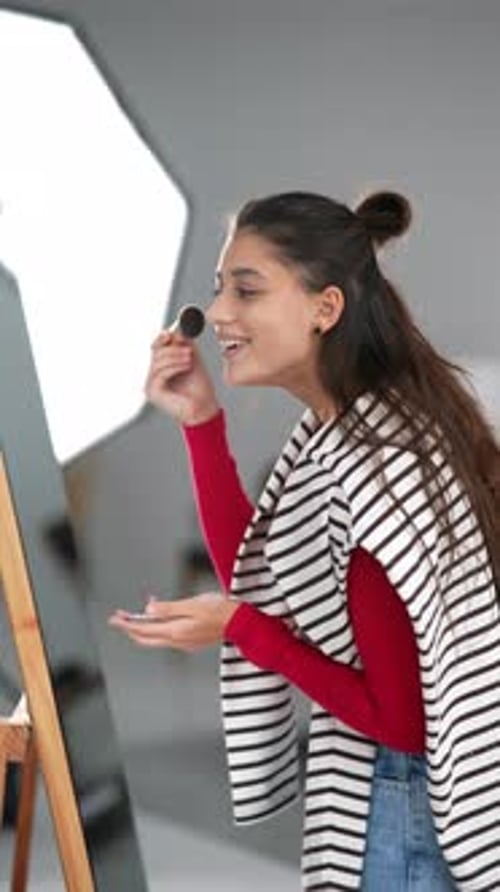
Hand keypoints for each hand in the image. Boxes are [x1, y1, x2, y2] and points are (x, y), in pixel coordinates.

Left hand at [108, 592, 238, 652]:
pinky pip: (168, 635)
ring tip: (139, 613)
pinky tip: (162, 615)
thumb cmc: (221, 610)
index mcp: (176, 631)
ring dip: (145, 627)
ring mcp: (185, 643)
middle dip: (131, 629)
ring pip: (157, 637)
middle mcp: (178, 641)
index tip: (115, 619)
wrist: (242, 624)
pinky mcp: (192, 641)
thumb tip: (149, 609)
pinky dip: (159, 626)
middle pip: (146, 638)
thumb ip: (169, 608)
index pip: (144, 630)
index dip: (127, 624)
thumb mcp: (193, 604)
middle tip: (119, 619)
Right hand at [145, 330, 219, 425]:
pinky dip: (175, 366)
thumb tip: (179, 327)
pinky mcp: (153, 391)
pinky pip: (160, 373)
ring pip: (158, 360)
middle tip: (188, 346)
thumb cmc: (199, 387)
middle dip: (172, 346)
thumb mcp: (192, 360)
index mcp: (161, 366)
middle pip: (156, 351)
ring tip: (190, 357)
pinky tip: (187, 365)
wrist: (204, 408)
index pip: (157, 346)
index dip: (164, 336)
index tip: (175, 331)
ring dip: (176, 355)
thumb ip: (184, 344)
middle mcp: (153, 374)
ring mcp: (150, 384)